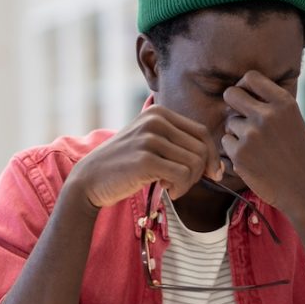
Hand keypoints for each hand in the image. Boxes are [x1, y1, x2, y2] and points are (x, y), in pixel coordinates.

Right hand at [69, 105, 222, 208]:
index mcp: (158, 113)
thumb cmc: (124, 165)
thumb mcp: (149, 143)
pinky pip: (183, 175)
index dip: (212, 156)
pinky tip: (167, 190)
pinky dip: (180, 188)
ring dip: (188, 182)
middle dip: (199, 172)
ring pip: (195, 163)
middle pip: (201, 148)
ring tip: (172, 187)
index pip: (201, 132)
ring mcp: (149, 138)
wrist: (89, 180)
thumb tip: (215, 163)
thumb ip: (177, 144)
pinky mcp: (145, 159)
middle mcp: (155, 120)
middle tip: (182, 184)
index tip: (212, 174)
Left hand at [221, 70, 304, 214]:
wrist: (303, 188)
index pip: (251, 77)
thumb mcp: (293, 120)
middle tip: (241, 117)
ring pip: (229, 122)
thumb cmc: (296, 153)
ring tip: (257, 147)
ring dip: (237, 132)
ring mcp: (251, 134)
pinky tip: (252, 159)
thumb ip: (270, 103)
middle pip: (231, 94)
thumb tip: (239, 90)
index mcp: (284, 103)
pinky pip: (226, 141)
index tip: (247, 97)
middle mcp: (267, 115)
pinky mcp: (239, 154)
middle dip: (232, 104)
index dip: (244, 85)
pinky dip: (234, 150)